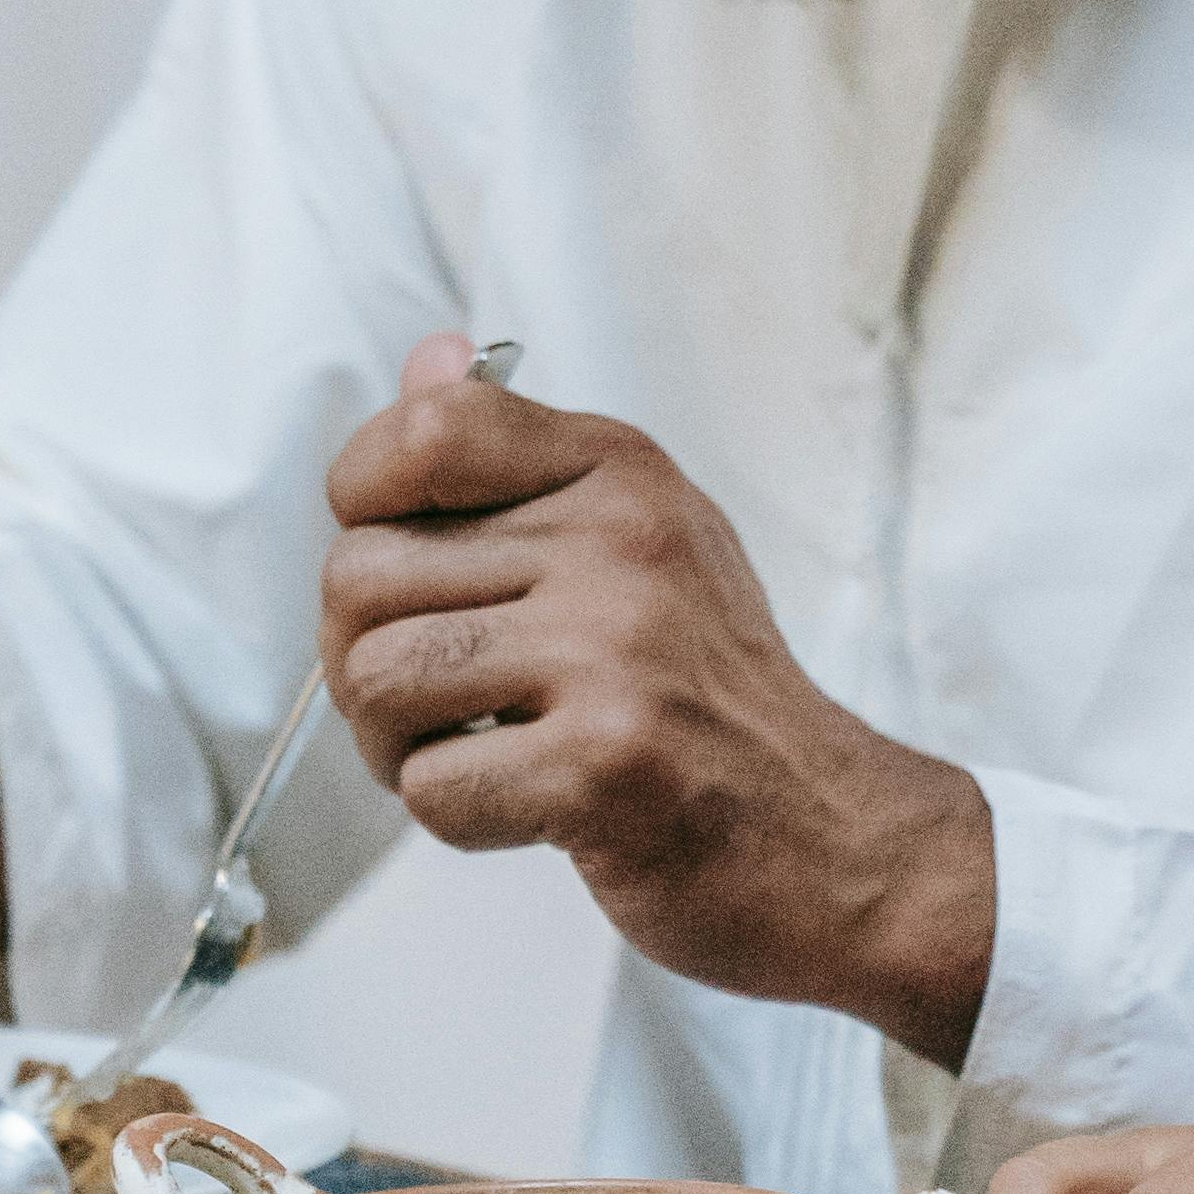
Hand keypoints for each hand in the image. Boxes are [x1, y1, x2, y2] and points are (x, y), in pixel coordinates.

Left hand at [316, 337, 996, 1058]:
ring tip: (477, 753)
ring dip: (396, 746)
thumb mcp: (640, 542)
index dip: (365, 506)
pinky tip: (529, 807)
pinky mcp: (604, 764)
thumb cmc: (714, 699)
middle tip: (442, 702)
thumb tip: (427, 357)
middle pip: (359, 574)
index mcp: (620, 475)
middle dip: (365, 658)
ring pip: (374, 678)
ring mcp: (614, 652)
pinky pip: (429, 785)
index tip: (410, 570)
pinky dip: (458, 817)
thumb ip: (520, 457)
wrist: (834, 836)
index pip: (425, 430)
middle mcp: (619, 544)